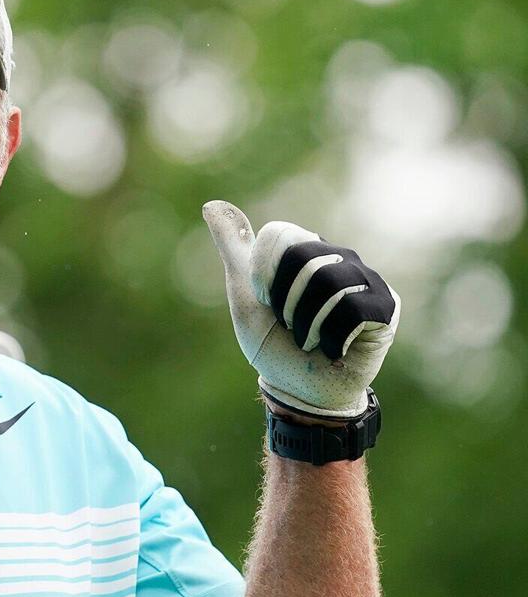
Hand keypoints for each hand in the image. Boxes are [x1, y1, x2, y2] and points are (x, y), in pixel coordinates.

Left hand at [202, 200, 399, 417]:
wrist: (301, 391)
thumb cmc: (273, 343)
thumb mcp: (244, 294)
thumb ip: (233, 248)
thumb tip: (210, 205)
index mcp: (304, 247)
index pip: (279, 236)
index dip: (264, 274)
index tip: (266, 300)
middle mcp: (338, 256)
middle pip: (303, 257)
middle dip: (285, 301)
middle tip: (289, 324)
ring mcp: (366, 279)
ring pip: (330, 282)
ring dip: (307, 323)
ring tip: (310, 338)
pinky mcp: (386, 306)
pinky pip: (354, 309)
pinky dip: (332, 337)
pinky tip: (333, 348)